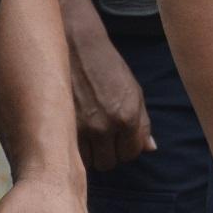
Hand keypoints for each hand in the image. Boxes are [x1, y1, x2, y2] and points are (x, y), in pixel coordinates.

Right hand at [63, 5, 152, 170]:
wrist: (78, 49)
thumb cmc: (110, 69)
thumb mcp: (134, 93)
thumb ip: (143, 124)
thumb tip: (150, 149)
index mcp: (128, 117)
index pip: (131, 154)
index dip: (127, 149)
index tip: (121, 140)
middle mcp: (105, 126)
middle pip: (109, 163)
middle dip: (109, 154)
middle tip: (105, 139)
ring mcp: (81, 128)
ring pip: (88, 162)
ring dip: (90, 154)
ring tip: (90, 136)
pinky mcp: (61, 126)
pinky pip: (71, 153)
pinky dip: (75, 149)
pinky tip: (77, 134)